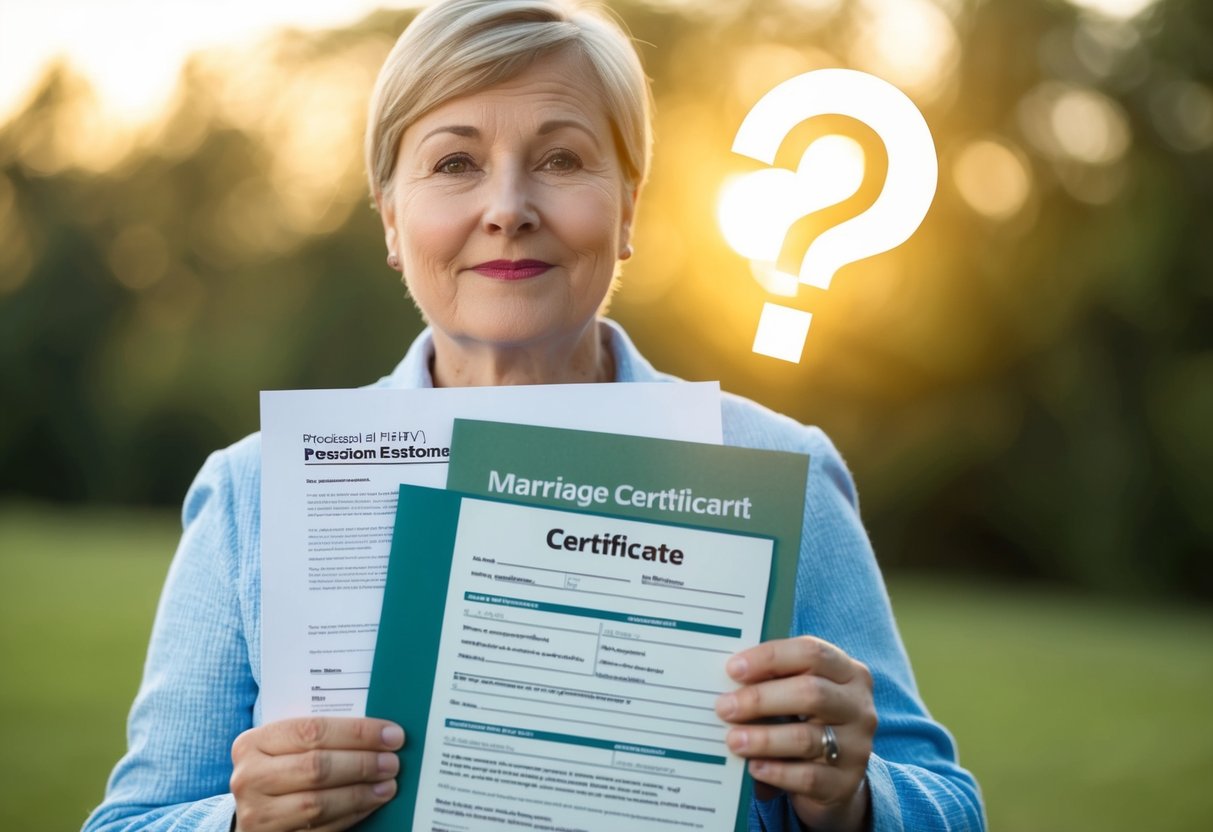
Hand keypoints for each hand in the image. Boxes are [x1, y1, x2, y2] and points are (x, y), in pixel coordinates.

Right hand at [230, 717, 404, 831]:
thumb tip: (379, 730)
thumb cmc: (280, 767)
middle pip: (317, 768)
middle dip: (362, 764)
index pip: (312, 731)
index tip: (391, 734)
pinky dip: (351, 815)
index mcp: (253, 743)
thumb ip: (320, 735)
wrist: (254, 808)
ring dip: (360, 793)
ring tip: (388, 785)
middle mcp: (249, 779)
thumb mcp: (286, 745)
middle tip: (392, 762)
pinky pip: (320, 830)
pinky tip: (370, 804)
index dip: (357, 733)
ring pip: (318, 803)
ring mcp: (257, 815)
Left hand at [715, 637, 874, 831]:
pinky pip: (808, 777)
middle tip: (724, 707)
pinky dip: (776, 772)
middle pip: (810, 693)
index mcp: (847, 672)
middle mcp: (858, 706)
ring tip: (732, 740)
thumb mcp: (797, 694)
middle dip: (760, 699)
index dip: (770, 658)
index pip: (811, 652)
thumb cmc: (805, 721)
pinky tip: (754, 768)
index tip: (733, 669)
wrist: (835, 775)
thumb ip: (772, 682)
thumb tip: (725, 681)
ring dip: (763, 738)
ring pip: (806, 738)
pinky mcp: (846, 783)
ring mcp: (857, 746)